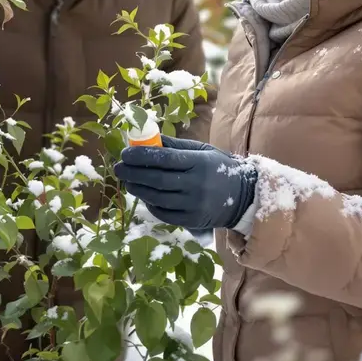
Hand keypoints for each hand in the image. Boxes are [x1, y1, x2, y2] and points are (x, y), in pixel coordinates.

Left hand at [114, 135, 256, 229]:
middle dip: (133, 173)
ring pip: (157, 198)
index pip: (164, 159)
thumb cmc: (218, 169)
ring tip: (126, 180)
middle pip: (157, 180)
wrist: (243, 197)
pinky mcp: (191, 221)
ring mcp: (193, 205)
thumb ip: (176, 146)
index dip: (141, 156)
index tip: (125, 153)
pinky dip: (150, 204)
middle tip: (118, 167)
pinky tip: (143, 195)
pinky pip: (163, 213)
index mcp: (199, 163)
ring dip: (137, 189)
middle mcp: (196, 185)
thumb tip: (148, 139)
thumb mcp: (202, 151)